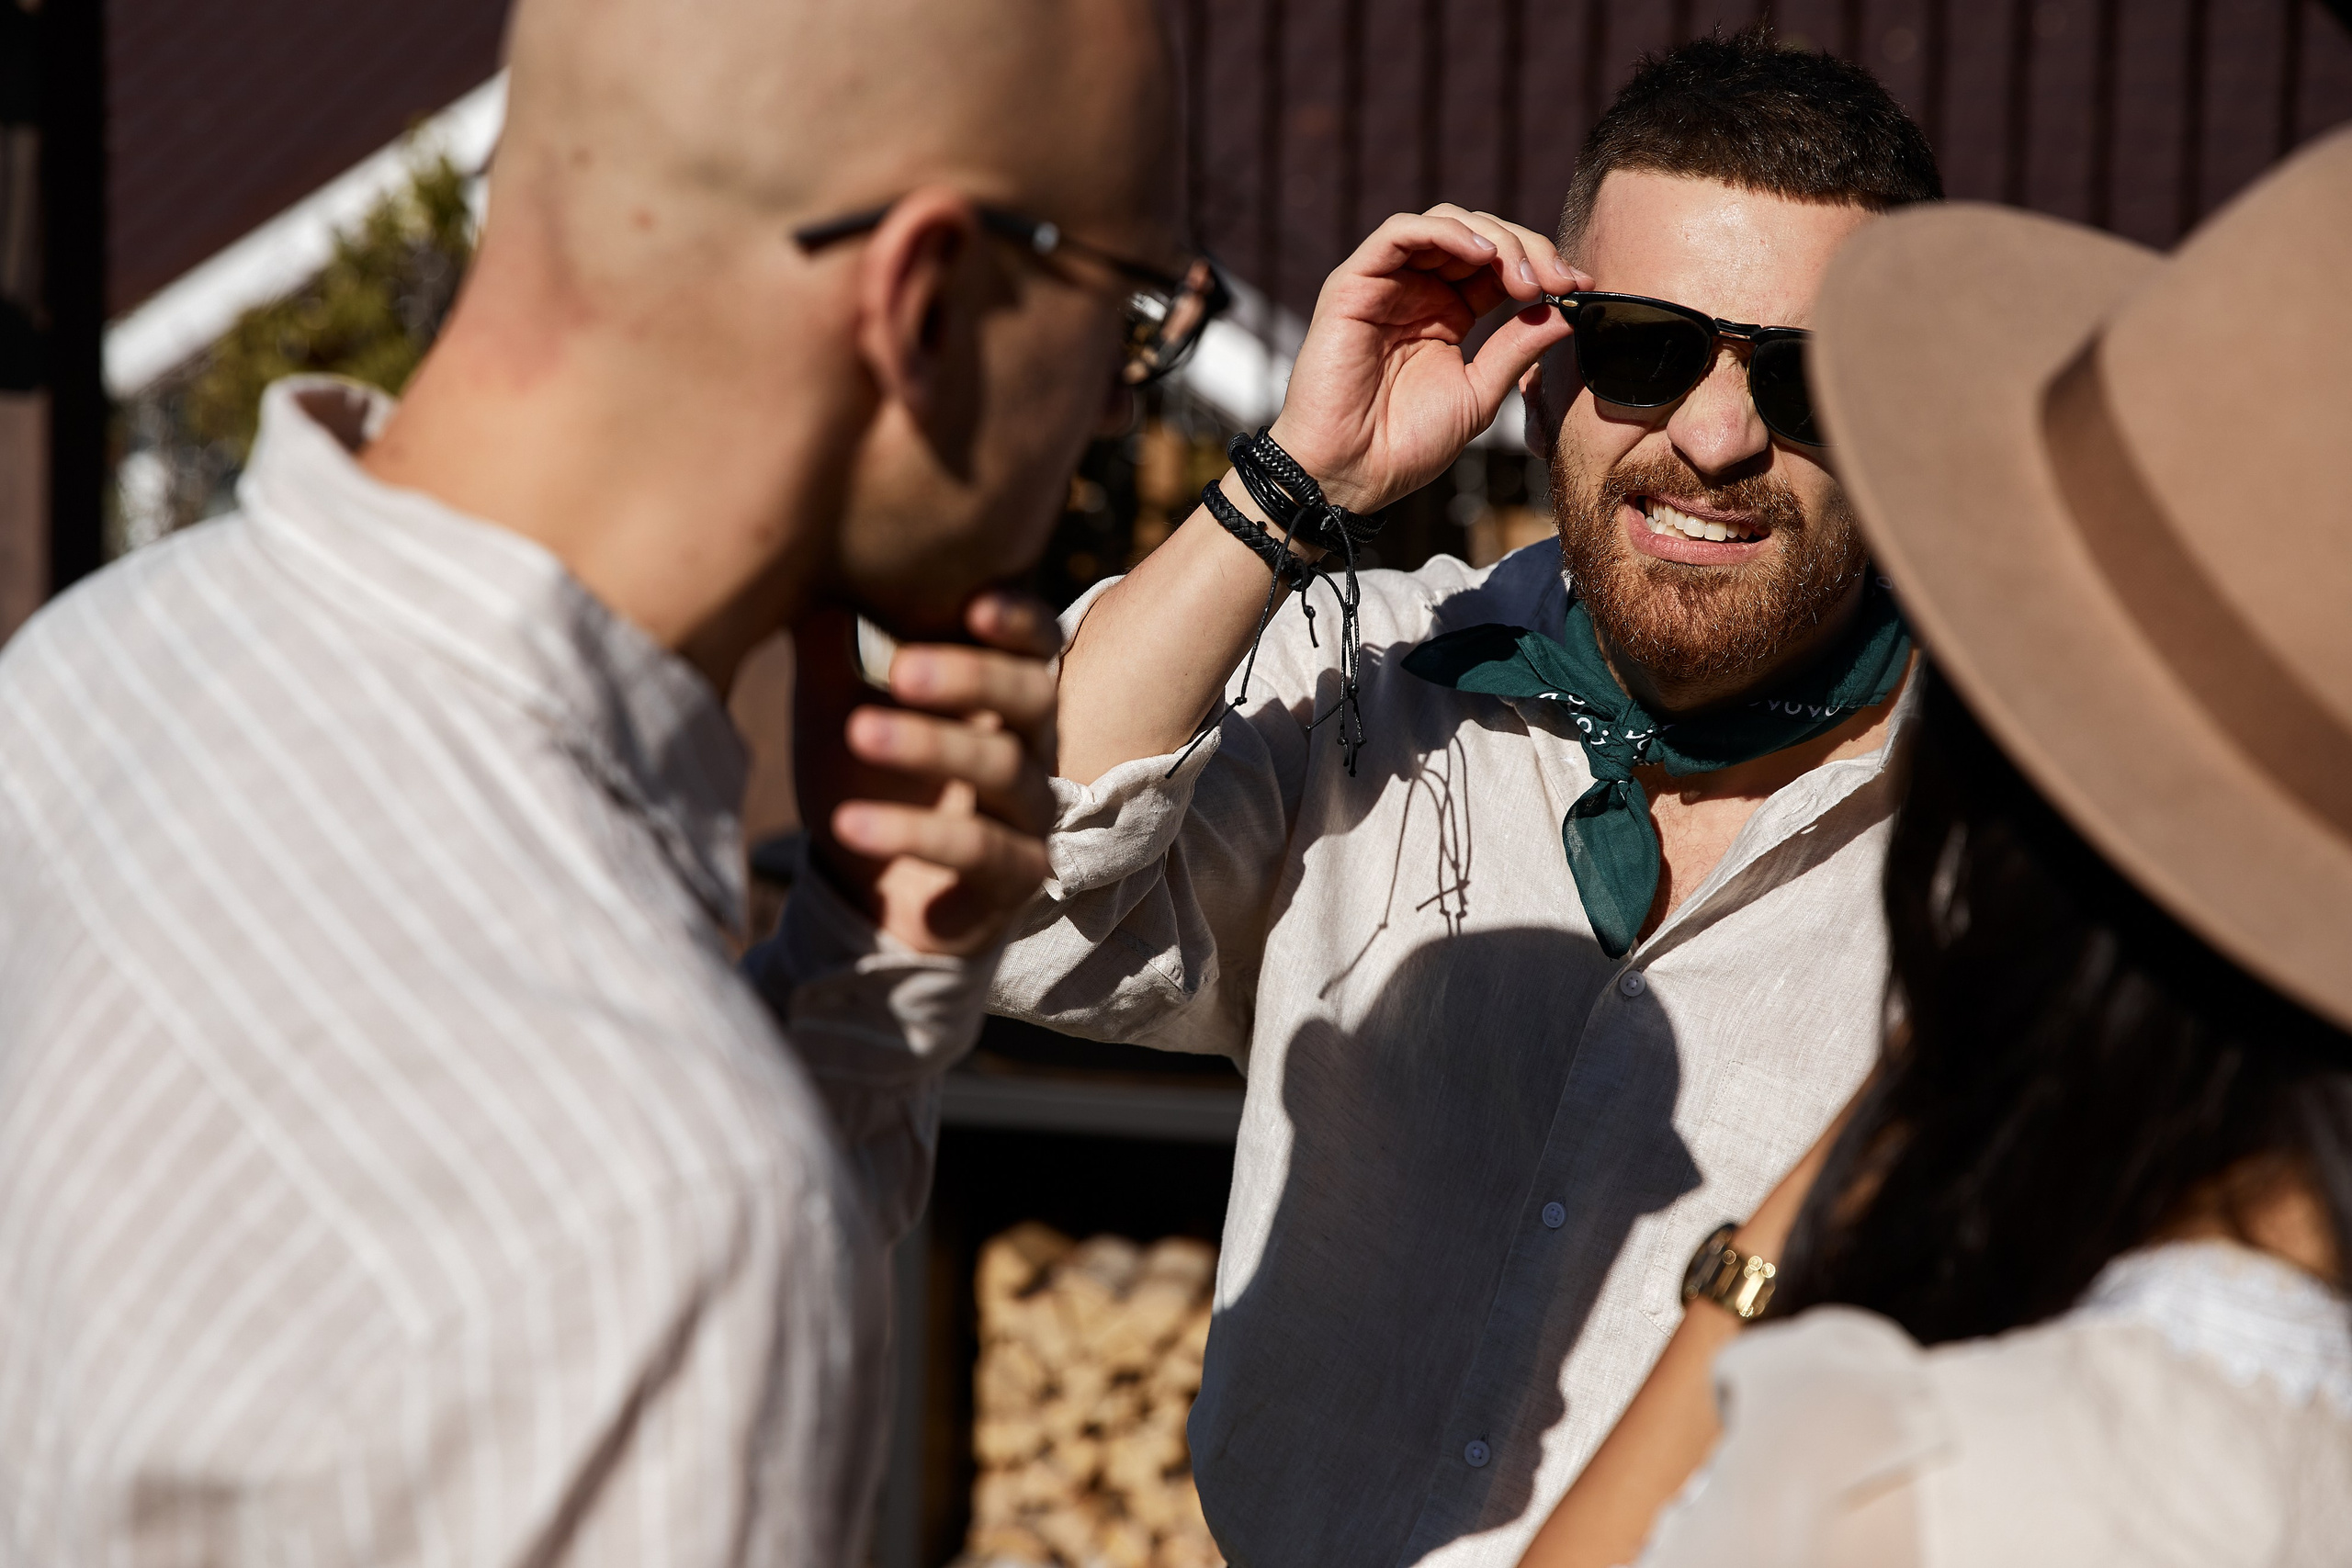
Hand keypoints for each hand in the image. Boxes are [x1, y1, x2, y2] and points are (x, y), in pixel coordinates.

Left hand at [794, 591, 1060, 956]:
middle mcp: (1031, 749)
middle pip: (1033, 696)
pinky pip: (979, 851)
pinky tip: (848, 823)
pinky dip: (912, 832)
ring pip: (1004, 770)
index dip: (1018, 621)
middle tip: (900, 669)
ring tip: (857, 733)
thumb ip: (832, 644)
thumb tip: (809, 573)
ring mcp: (1031, 816)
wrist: (859, 892)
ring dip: (930, 746)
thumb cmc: (861, 778)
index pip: (1035, 644)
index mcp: (999, 696)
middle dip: (971, 676)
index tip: (973, 604)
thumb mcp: (836, 706)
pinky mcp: (1015, 879)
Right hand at [1266, 205, 1588, 513]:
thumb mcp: (1480, 393)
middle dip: (1528, 249)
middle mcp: (1416, 290)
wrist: (1350, 475)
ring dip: (1494, 238)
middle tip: (1558, 282)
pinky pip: (1400, 232)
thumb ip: (1518, 348)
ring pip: (1446, 224)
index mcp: (1446, 313)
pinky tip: (1482, 254)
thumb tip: (1569, 311)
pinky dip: (1446, 231)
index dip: (1542, 265)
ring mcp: (1385, 283)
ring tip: (1524, 277)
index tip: (1580, 287)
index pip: (1499, 265)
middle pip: (1479, 236)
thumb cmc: (1406, 444)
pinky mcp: (1354, 283)